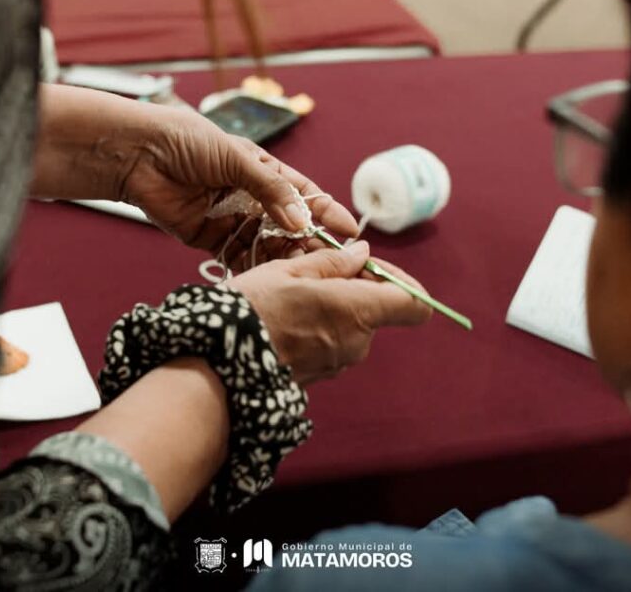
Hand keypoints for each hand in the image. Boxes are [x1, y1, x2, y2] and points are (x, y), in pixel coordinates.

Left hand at [125, 104, 356, 252]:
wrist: (137, 154)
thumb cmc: (187, 142)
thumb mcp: (237, 158)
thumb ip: (270, 191)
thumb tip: (301, 221)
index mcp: (263, 172)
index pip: (303, 195)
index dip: (326, 213)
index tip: (350, 233)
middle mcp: (251, 197)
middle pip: (289, 225)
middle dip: (310, 243)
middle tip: (332, 264)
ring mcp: (231, 219)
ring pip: (266, 244)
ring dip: (284, 258)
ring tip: (302, 274)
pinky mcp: (209, 238)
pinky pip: (236, 257)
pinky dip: (252, 268)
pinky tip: (269, 280)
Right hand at [227, 241, 431, 384]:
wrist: (216, 366)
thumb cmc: (251, 311)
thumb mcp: (289, 269)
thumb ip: (334, 262)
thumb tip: (362, 255)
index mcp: (357, 311)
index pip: (414, 304)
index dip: (404, 282)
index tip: (377, 268)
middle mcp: (357, 343)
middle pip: (376, 310)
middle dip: (354, 288)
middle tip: (314, 271)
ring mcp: (339, 363)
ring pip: (350, 326)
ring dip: (331, 308)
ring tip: (291, 296)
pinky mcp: (320, 376)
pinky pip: (331, 344)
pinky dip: (317, 328)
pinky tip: (284, 320)